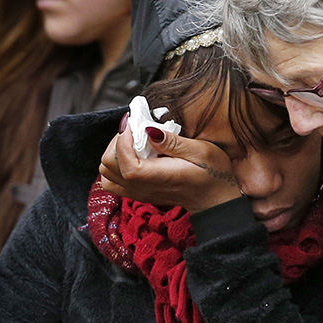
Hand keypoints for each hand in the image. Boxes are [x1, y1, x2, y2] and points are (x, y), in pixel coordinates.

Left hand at [99, 122, 241, 213]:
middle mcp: (144, 188)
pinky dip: (116, 164)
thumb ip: (174, 142)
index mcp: (158, 177)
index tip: (133, 122)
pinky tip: (134, 154)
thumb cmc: (214, 174)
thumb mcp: (202, 151)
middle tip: (135, 129)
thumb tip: (148, 130)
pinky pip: (113, 181)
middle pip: (108, 166)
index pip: (124, 162)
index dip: (121, 140)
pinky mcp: (139, 193)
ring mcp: (139, 193)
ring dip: (114, 153)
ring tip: (133, 141)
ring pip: (106, 174)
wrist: (216, 200)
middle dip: (116, 142)